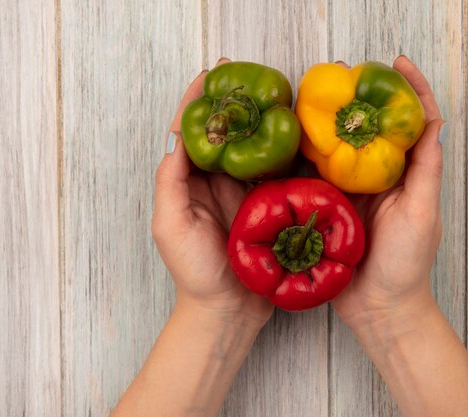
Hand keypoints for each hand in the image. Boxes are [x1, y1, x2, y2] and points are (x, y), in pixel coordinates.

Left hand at [152, 58, 273, 329]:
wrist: (228, 310)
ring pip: (256, 150)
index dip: (199, 103)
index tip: (211, 75)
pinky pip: (280, 175)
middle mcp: (220, 183)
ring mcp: (248, 194)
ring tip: (277, 98)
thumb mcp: (170, 227)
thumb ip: (171, 184)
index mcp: (192, 183)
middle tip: (250, 77)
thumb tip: (177, 140)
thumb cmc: (195, 273)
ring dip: (264, 125)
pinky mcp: (272, 207)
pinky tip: (297, 137)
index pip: (194, 134)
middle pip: (228, 135)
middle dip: (237, 106)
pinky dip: (287, 155)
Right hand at [331, 56, 444, 333]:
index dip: (408, 90)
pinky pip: (315, 175)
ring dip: (328, 121)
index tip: (395, 64)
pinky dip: (305, 155)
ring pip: (339, 147)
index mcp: (405, 175)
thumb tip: (433, 123)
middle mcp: (378, 177)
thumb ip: (425, 171)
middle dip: (359, 98)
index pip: (412, 123)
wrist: (378, 309)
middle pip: (370, 128)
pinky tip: (291, 137)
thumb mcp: (422, 215)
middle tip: (342, 75)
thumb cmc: (406, 265)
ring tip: (313, 97)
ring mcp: (351, 192)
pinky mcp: (327, 207)